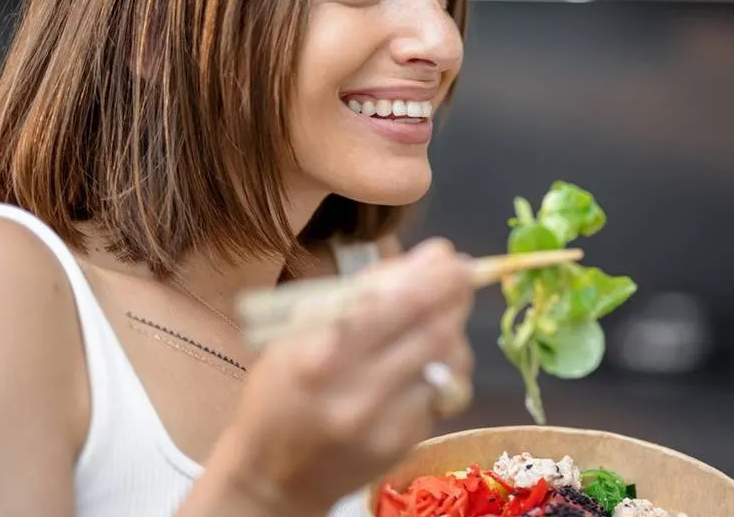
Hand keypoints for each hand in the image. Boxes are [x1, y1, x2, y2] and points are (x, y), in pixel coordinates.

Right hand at [207, 238, 475, 515]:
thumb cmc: (281, 390)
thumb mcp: (299, 331)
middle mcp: (355, 391)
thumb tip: (432, 256)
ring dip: (453, 331)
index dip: (436, 277)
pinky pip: (442, 394)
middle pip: (434, 330)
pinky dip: (442, 371)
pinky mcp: (403, 444)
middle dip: (454, 296)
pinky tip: (422, 365)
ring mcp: (383, 423)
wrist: (272, 476)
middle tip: (461, 277)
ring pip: (449, 362)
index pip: (398, 304)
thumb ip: (363, 291)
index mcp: (320, 354)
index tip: (454, 257)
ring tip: (439, 320)